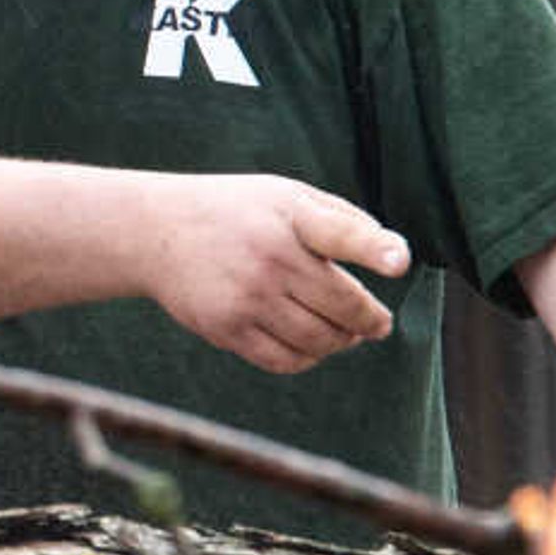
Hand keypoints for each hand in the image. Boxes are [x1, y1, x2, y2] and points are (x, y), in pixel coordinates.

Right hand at [139, 174, 409, 372]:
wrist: (156, 231)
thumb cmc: (238, 211)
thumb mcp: (287, 195)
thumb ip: (342, 219)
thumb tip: (395, 255)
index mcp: (290, 216)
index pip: (341, 233)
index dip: (375, 249)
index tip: (399, 262)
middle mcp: (269, 257)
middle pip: (343, 305)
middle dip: (370, 320)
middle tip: (378, 324)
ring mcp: (247, 297)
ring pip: (319, 340)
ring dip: (342, 341)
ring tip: (348, 335)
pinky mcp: (227, 328)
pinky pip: (285, 360)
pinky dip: (309, 358)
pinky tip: (314, 346)